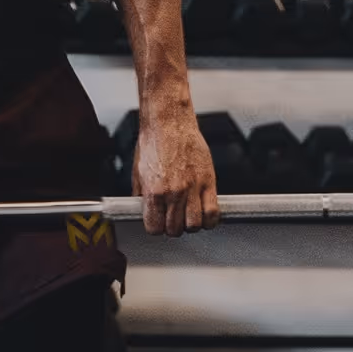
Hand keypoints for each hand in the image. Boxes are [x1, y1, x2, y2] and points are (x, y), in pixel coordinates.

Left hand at [133, 114, 219, 236]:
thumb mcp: (138, 171)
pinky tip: (205, 215)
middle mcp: (174, 193)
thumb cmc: (154, 142)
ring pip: (195, 224)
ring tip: (188, 216)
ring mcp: (193, 188)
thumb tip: (140, 208)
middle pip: (176, 230)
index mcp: (154, 192)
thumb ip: (141, 194)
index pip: (155, 228)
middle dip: (173, 228)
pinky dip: (210, 219)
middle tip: (173, 218)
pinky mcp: (208, 181)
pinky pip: (213, 211)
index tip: (158, 223)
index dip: (156, 228)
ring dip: (191, 225)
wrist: (169, 121)